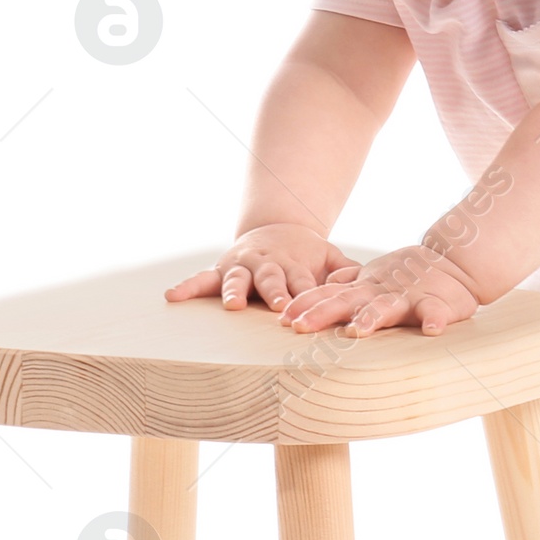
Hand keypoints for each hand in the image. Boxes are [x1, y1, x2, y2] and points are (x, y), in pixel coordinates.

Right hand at [163, 224, 359, 312]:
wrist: (278, 230)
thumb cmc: (309, 256)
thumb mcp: (331, 258)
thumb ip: (348, 271)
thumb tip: (367, 279)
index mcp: (296, 265)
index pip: (303, 283)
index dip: (307, 295)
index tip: (311, 309)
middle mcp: (267, 265)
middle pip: (272, 280)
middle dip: (275, 293)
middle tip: (279, 306)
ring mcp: (242, 266)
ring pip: (236, 278)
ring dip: (234, 290)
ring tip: (231, 304)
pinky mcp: (222, 270)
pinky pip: (202, 279)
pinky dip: (187, 287)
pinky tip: (171, 296)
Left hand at [277, 243, 480, 337]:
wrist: (454, 262)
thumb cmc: (410, 275)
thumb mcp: (373, 277)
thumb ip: (348, 281)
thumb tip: (323, 285)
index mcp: (364, 288)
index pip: (328, 295)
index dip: (305, 304)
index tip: (283, 319)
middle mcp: (380, 291)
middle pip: (346, 302)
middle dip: (321, 313)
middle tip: (299, 327)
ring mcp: (407, 296)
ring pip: (386, 307)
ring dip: (371, 318)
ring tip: (357, 331)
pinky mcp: (436, 302)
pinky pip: (436, 312)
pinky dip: (434, 319)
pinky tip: (432, 330)